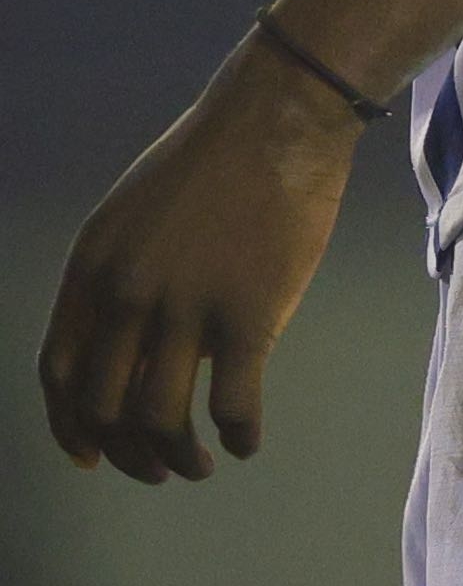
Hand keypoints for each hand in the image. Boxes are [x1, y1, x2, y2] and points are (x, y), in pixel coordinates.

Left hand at [41, 39, 363, 482]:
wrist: (279, 117)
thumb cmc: (214, 159)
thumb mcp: (133, 216)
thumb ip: (119, 279)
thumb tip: (132, 348)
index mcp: (91, 269)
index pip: (59, 374)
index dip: (69, 427)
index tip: (92, 456)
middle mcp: (126, 294)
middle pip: (105, 407)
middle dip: (125, 455)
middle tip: (155, 469)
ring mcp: (186, 305)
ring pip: (161, 418)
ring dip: (178, 458)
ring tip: (200, 465)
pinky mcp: (250, 312)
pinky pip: (232, 401)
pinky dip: (238, 435)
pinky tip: (248, 440)